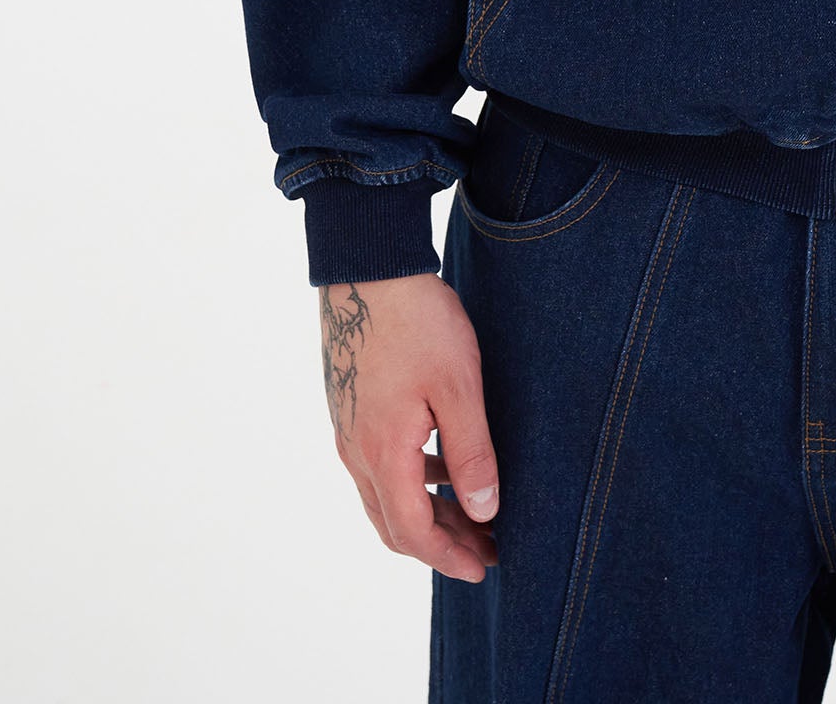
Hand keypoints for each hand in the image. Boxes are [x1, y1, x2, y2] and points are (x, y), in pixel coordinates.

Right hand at [319, 274, 500, 582]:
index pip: (413, 532)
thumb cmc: (417, 322)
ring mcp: (348, 431)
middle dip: (441, 544)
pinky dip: (412, 483)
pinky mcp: (350, 410)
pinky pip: (379, 467)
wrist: (368, 269)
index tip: (483, 567)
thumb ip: (471, 453)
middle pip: (395, 524)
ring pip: (385, 497)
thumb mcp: (458, 386)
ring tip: (473, 512)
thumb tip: (484, 510)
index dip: (449, 557)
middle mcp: (357, 451)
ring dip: (427, 514)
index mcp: (383, 453)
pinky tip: (443, 466)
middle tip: (486, 548)